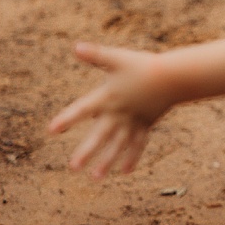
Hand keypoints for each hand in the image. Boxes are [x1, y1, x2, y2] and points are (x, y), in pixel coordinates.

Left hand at [47, 41, 172, 178]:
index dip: (67, 119)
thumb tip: (76, 47)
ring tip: (95, 177)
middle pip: (100, 135)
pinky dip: (132, 157)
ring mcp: (132, 122)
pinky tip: (125, 171)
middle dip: (87, 151)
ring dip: (107, 161)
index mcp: (108, 97)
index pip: (83, 109)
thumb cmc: (143, 65)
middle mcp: (118, 113)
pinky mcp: (145, 125)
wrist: (173, 77)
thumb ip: (96, 55)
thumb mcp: (118, 58)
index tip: (51, 130)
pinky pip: (138, 144)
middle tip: (73, 167)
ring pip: (118, 145)